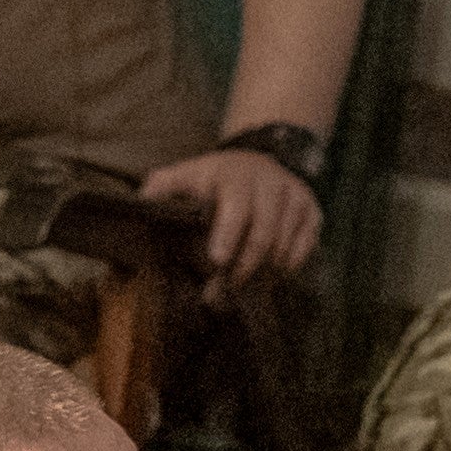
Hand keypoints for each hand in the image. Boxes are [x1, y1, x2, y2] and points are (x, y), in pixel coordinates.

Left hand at [135, 147, 320, 295]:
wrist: (263, 158)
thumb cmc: (217, 177)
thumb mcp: (187, 173)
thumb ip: (162, 187)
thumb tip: (138, 207)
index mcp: (236, 176)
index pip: (236, 207)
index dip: (228, 234)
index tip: (216, 261)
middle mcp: (271, 184)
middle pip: (263, 234)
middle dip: (242, 268)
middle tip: (223, 293)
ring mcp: (295, 198)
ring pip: (283, 247)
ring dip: (262, 275)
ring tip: (240, 289)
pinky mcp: (313, 212)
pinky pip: (304, 249)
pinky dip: (286, 268)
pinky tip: (268, 276)